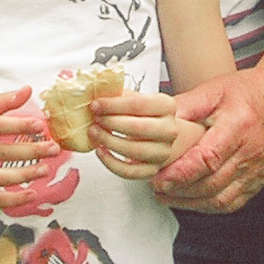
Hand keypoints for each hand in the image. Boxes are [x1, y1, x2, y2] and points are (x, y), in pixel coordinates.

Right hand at [0, 87, 62, 209]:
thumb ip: (1, 101)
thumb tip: (27, 90)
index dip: (19, 126)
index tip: (40, 126)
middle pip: (2, 152)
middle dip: (31, 151)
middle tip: (54, 148)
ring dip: (25, 175)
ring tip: (46, 169)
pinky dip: (12, 200)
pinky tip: (31, 193)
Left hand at [88, 92, 204, 179]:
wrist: (161, 135)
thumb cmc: (145, 115)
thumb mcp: (136, 99)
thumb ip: (118, 95)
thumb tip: (96, 91)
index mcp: (167, 106)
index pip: (139, 104)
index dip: (113, 105)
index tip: (96, 104)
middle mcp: (169, 130)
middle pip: (137, 128)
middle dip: (110, 123)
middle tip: (95, 119)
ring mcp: (162, 152)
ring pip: (133, 151)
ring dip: (108, 142)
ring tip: (94, 133)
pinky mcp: (152, 169)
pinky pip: (130, 172)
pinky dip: (111, 163)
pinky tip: (101, 151)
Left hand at [150, 68, 263, 212]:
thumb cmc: (248, 93)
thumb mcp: (213, 90)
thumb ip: (185, 105)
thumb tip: (158, 121)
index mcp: (239, 127)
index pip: (208, 159)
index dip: (181, 174)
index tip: (159, 179)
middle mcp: (251, 152)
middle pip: (211, 184)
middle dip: (179, 191)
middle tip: (157, 187)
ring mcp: (258, 169)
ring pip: (221, 200)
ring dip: (191, 203)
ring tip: (168, 196)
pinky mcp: (260, 180)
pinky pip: (233, 203)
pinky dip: (209, 206)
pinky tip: (192, 200)